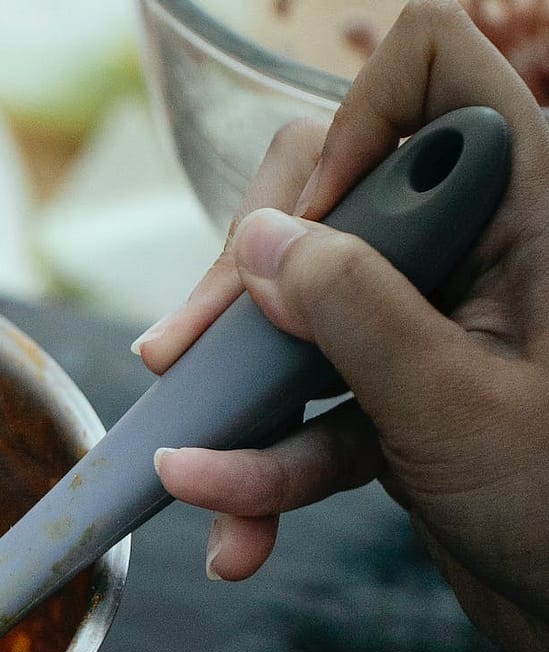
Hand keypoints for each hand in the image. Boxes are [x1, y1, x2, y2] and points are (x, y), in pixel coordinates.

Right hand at [133, 0, 548, 651]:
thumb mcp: (451, 404)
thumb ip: (355, 308)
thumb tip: (260, 240)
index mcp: (525, 211)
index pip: (436, 70)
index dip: (354, 123)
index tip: (310, 223)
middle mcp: (471, 251)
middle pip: (324, 196)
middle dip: (241, 286)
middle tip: (187, 354)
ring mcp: (426, 323)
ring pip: (295, 311)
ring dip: (235, 404)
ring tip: (196, 479)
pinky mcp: (391, 393)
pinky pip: (301, 403)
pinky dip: (260, 468)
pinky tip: (238, 531)